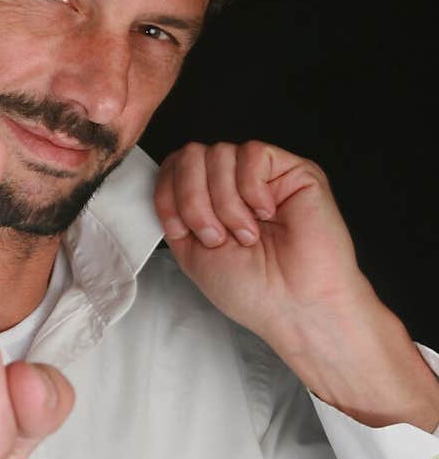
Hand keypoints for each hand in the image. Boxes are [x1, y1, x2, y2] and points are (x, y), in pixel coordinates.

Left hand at [153, 140, 370, 348]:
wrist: (295, 306)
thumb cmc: (252, 290)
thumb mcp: (191, 252)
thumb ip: (174, 211)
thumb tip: (164, 177)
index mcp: (208, 202)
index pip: (173, 166)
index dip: (168, 194)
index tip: (180, 230)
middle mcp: (233, 184)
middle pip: (191, 155)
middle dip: (194, 200)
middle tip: (217, 237)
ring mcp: (262, 176)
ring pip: (220, 153)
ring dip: (225, 203)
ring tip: (247, 234)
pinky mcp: (293, 170)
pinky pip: (253, 153)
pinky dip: (252, 189)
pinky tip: (266, 214)